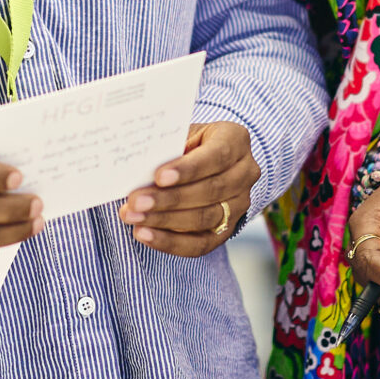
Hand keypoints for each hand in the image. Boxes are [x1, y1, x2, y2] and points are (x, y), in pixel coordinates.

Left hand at [118, 122, 257, 258]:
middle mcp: (245, 172)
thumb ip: (168, 149)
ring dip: (165, 220)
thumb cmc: (188, 143)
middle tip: (135, 202)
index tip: (158, 177)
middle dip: (169, 199)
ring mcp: (240, 204)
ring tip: (134, 218)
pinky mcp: (227, 230)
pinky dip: (169, 241)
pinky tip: (145, 234)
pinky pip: (201, 243)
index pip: (215, 156)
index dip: (187, 169)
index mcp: (236, 140)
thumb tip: (139, 168)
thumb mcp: (181, 134)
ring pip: (205, 218)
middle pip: (210, 191)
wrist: (205, 160)